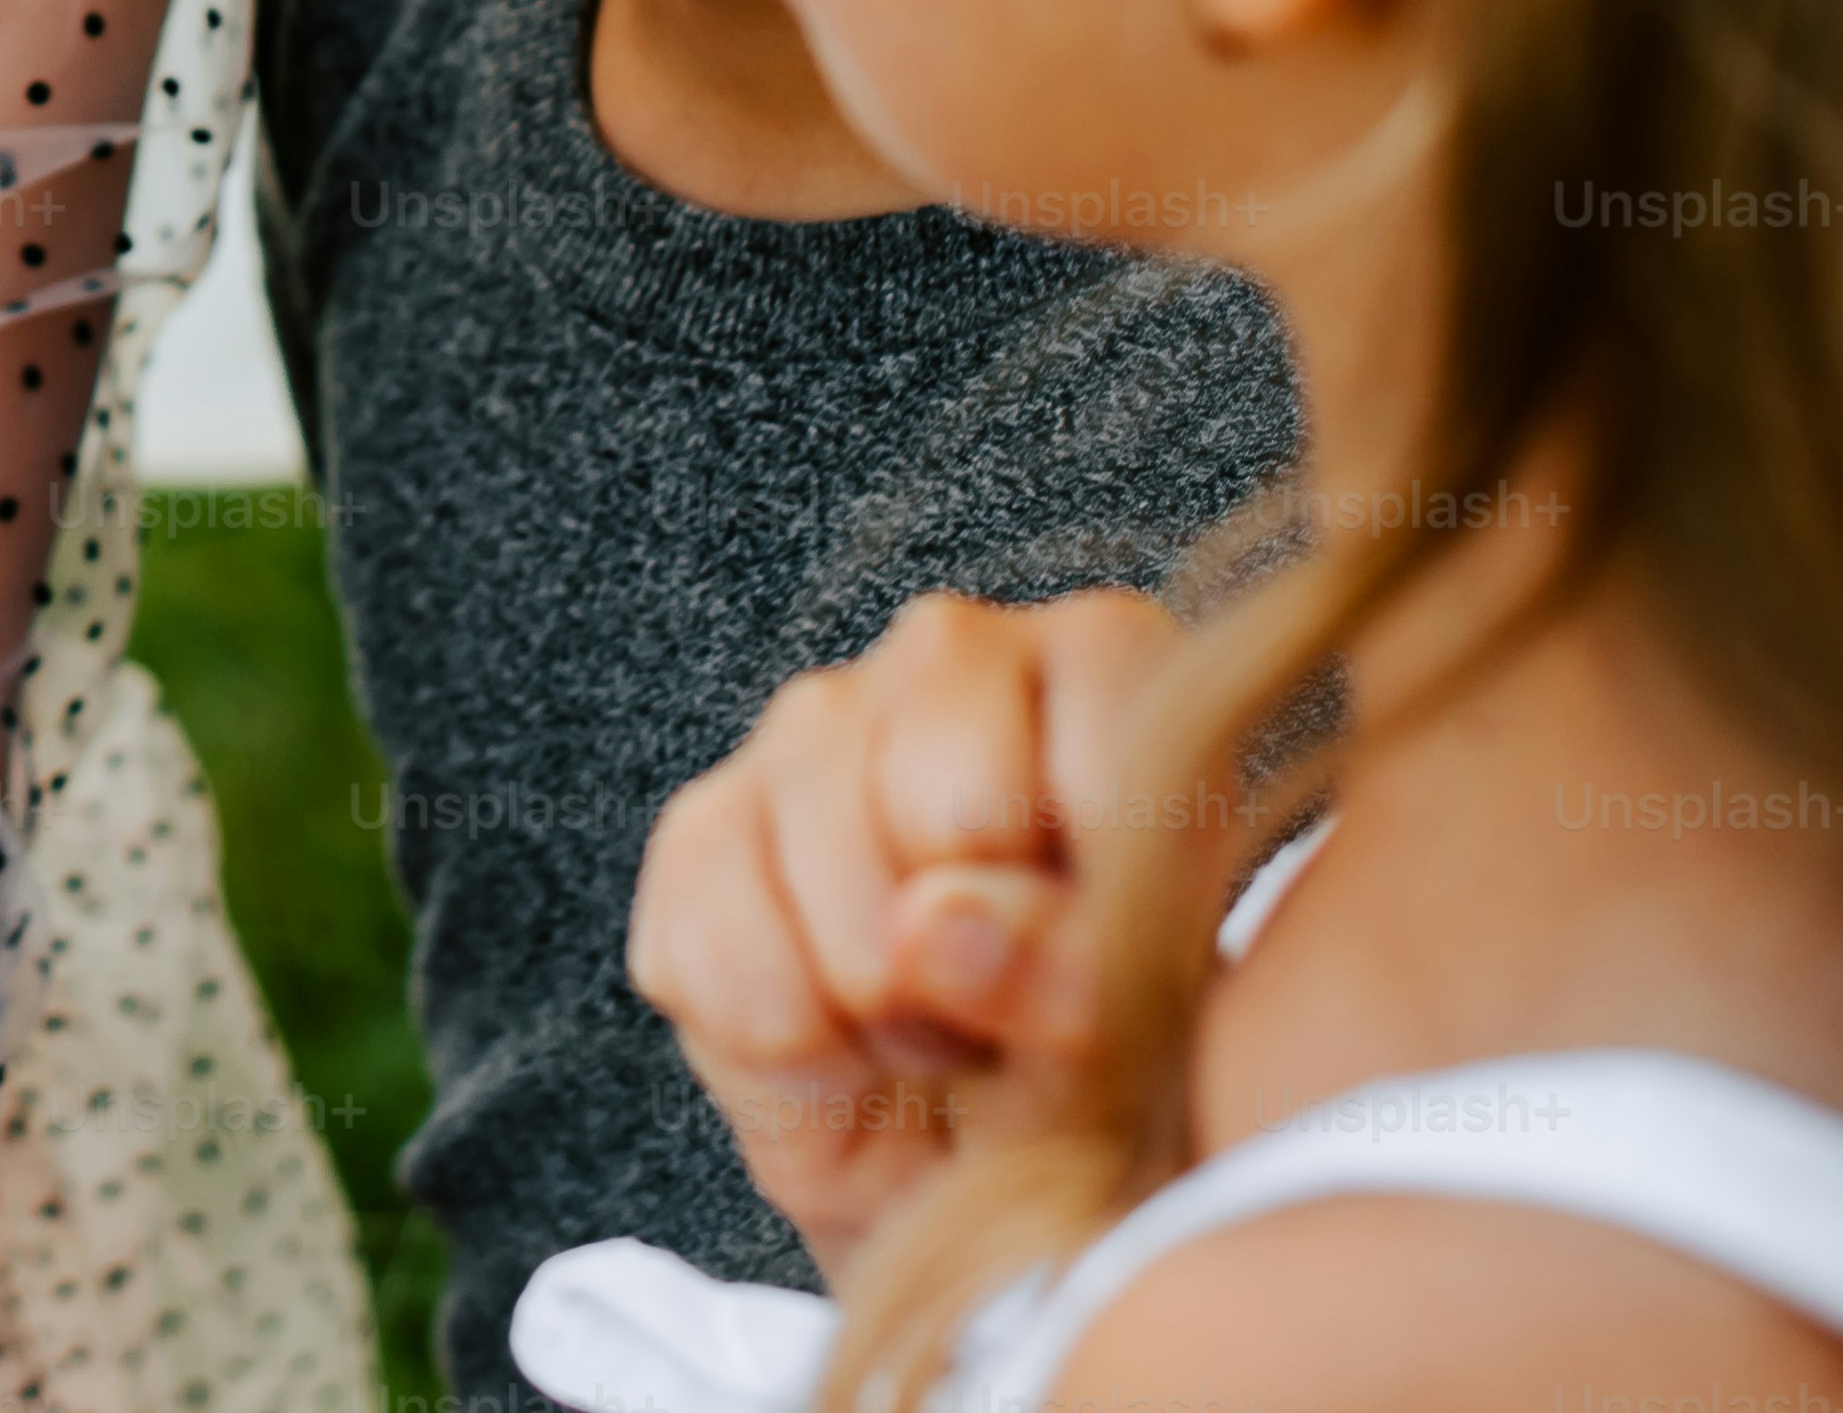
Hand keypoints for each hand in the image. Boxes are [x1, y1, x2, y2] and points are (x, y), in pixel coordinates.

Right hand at [623, 589, 1196, 1275]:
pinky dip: (780, 1035)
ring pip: (811, 847)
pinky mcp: (701, 826)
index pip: (1098, 704)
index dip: (1097, 876)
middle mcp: (956, 660)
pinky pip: (707, 934)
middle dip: (970, 948)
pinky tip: (840, 1043)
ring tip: (927, 1037)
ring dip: (868, 1001)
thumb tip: (935, 926)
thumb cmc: (1099, 1088)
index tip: (1113, 967)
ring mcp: (813, 728)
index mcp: (1109, 672)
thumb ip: (1068, 978)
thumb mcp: (1142, 1054)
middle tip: (1009, 1014)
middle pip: (942, 791)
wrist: (984, 1181)